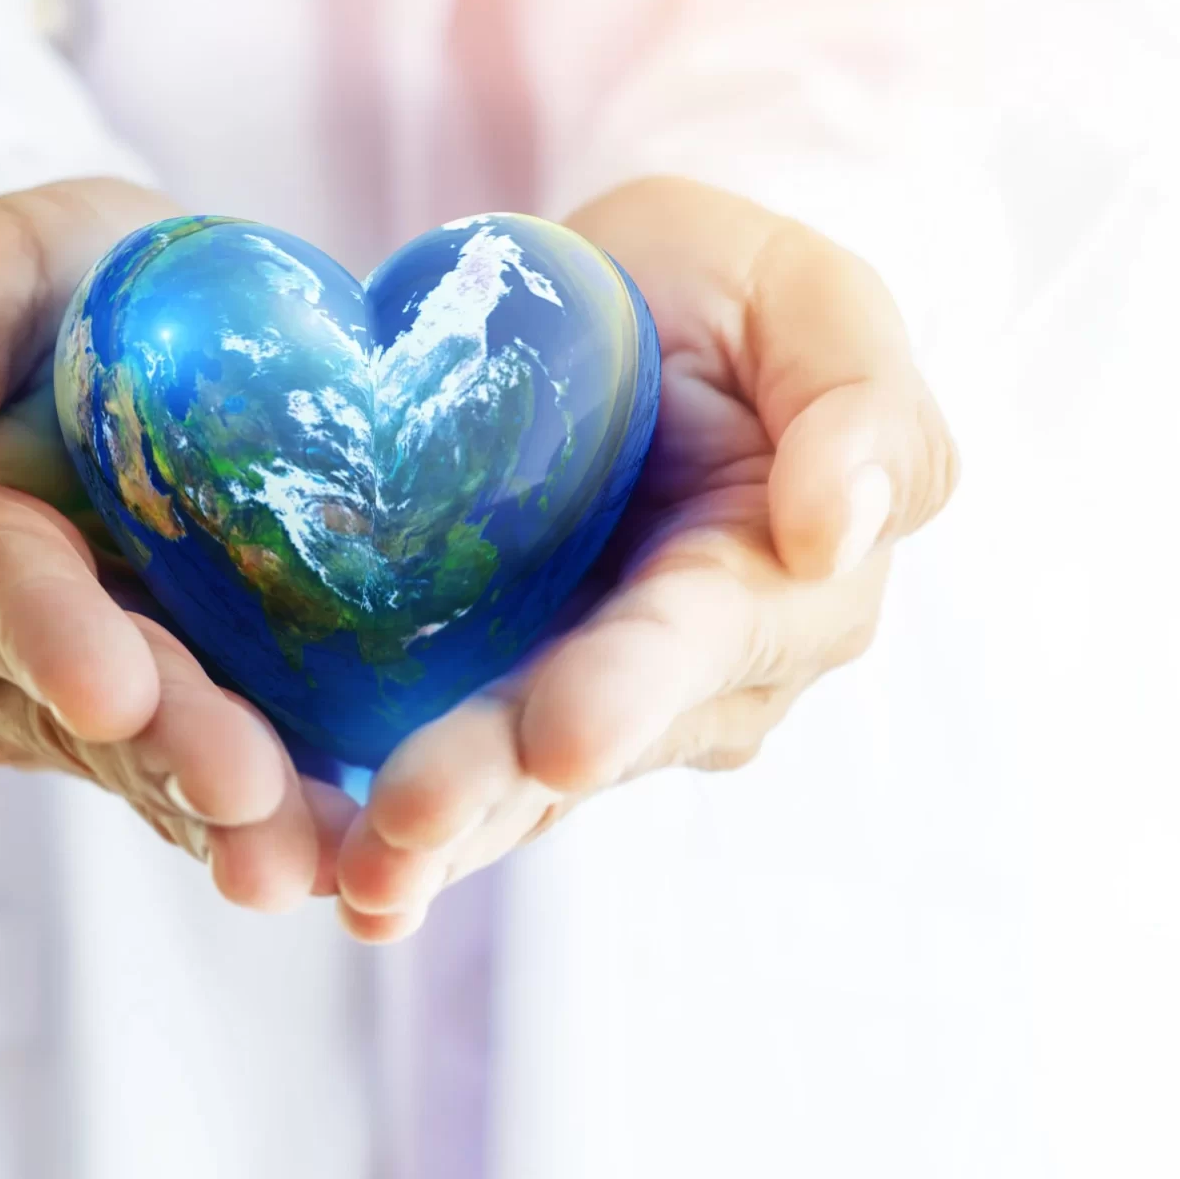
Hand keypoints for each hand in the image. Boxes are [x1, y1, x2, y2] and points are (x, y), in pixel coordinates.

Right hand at [0, 179, 347, 910]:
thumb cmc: (28, 291)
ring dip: (222, 817)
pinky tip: (344, 857)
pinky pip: (210, 783)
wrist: (107, 330)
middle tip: (243, 794)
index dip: (51, 640)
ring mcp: (72, 704)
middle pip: (78, 711)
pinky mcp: (165, 722)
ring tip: (297, 858)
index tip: (118, 687)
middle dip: (164, 752)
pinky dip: (280, 820)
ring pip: (148, 769)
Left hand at [333, 177, 960, 939]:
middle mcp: (700, 678)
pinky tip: (324, 874)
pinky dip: (395, 830)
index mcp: (782, 583)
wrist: (628, 310)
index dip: (631, 688)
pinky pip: (462, 775)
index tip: (560, 738)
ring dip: (437, 838)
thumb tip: (835, 532)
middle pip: (590, 737)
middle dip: (498, 785)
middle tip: (405, 826)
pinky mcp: (509, 701)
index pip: (703, 639)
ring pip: (518, 784)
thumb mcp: (813, 299)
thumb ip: (855, 405)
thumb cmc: (733, 295)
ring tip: (356, 883)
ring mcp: (599, 701)